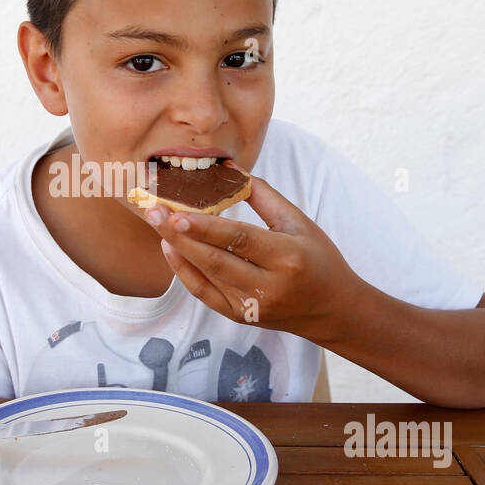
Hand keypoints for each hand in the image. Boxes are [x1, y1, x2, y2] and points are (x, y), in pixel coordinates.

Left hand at [141, 162, 362, 343]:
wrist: (332, 309)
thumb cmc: (318, 258)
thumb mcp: (297, 221)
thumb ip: (262, 194)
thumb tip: (228, 168)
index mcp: (287, 257)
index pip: (239, 240)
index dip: (206, 228)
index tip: (177, 213)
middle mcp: (268, 286)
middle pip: (215, 260)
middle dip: (180, 235)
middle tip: (153, 211)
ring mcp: (251, 306)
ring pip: (206, 277)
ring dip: (178, 250)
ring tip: (157, 223)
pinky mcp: (239, 316)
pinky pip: (205, 294)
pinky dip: (184, 272)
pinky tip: (170, 248)